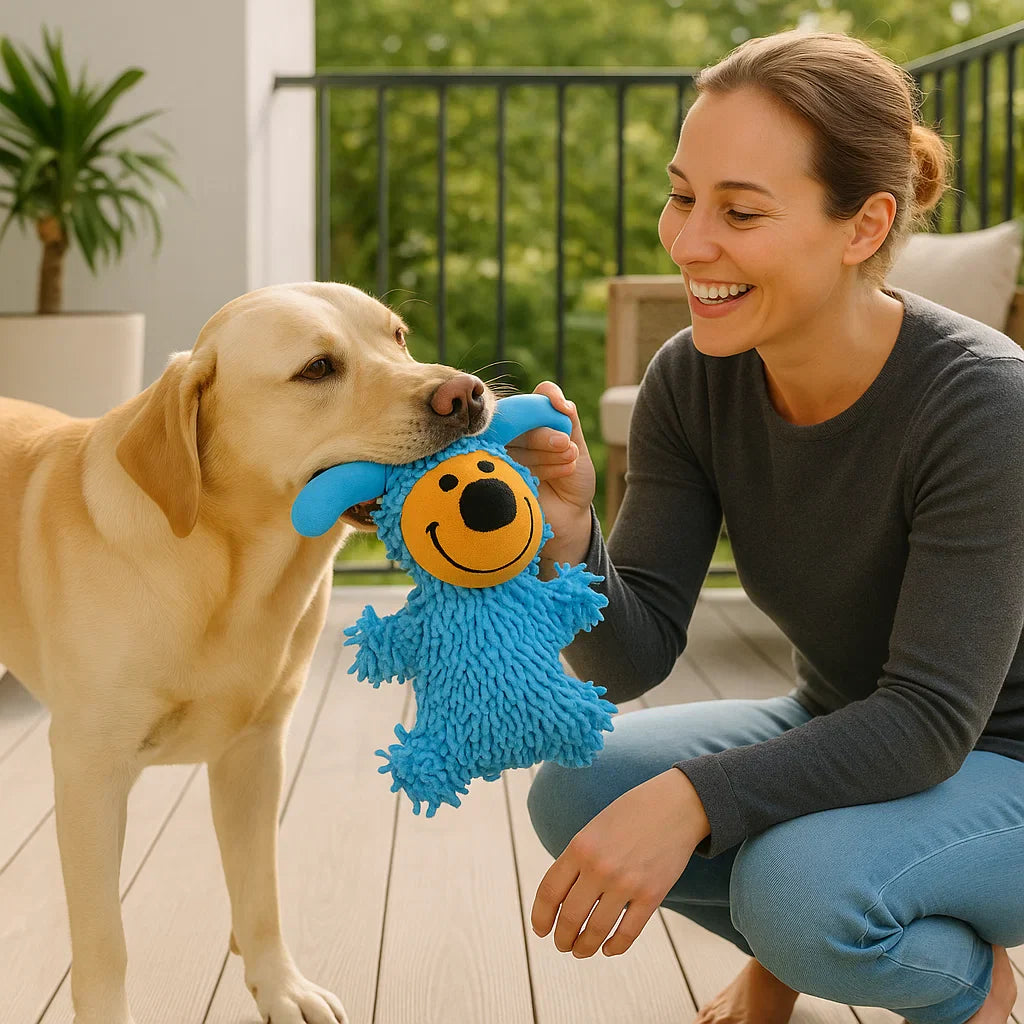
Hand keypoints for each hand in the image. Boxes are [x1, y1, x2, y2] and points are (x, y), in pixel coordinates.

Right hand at [506, 381, 594, 564]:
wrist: (568, 519)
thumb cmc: (571, 482)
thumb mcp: (576, 448)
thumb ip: (568, 419)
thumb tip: (557, 399)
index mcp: (527, 426)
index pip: (527, 402)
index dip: (544, 400)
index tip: (563, 409)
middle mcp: (509, 439)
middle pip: (515, 422)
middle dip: (545, 433)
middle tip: (567, 445)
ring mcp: (497, 458)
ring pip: (512, 443)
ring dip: (545, 453)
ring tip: (568, 464)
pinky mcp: (490, 479)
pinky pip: (505, 465)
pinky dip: (533, 469)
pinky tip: (551, 477)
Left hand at [531, 768, 710, 957]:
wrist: (675, 805)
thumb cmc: (631, 814)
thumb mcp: (595, 829)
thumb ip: (578, 859)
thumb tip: (562, 898)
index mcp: (579, 847)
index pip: (549, 892)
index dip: (540, 917)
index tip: (540, 930)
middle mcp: (599, 867)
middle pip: (569, 917)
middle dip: (562, 938)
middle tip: (562, 944)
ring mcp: (626, 883)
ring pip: (596, 930)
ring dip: (585, 947)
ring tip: (580, 951)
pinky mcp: (652, 895)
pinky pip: (628, 932)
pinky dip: (615, 946)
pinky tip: (608, 949)